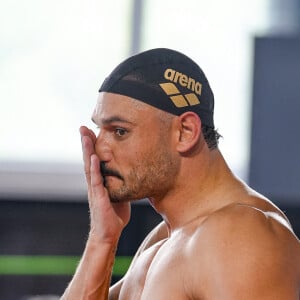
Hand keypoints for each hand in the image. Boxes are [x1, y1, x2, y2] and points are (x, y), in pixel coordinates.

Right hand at [80, 126, 130, 244]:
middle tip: (83, 127)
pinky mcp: (98, 197)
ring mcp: (95, 190)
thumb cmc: (113, 216)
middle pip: (88, 159)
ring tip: (85, 135)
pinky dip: (94, 168)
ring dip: (86, 150)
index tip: (92, 131)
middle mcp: (94, 183)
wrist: (108, 234)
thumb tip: (129, 174)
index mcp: (99, 182)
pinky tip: (93, 157)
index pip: (94, 160)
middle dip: (86, 143)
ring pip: (89, 166)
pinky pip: (96, 181)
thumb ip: (119, 184)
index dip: (92, 146)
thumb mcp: (119, 195)